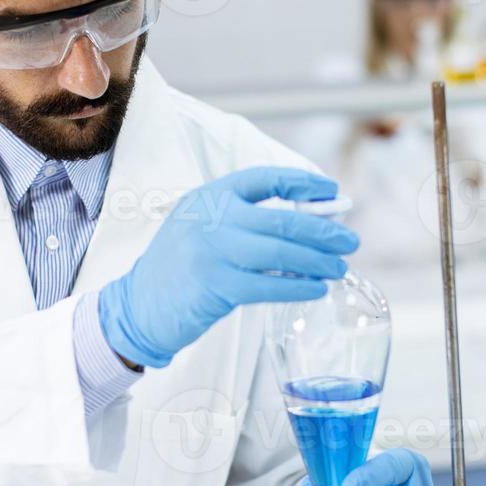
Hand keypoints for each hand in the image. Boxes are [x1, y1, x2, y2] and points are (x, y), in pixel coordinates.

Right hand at [98, 166, 358, 367]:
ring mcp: (212, 251)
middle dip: (322, 230)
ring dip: (317, 261)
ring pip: (280, 253)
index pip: (263, 178)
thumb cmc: (180, 269)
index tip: (332, 192)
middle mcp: (210, 218)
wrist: (136, 306)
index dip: (302, 183)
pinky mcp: (216, 286)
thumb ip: (244, 222)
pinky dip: (298, 286)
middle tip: (349, 240)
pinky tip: (316, 288)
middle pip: (281, 219)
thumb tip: (308, 224)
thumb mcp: (203, 229)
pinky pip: (269, 285)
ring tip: (338, 267)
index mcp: (209, 197)